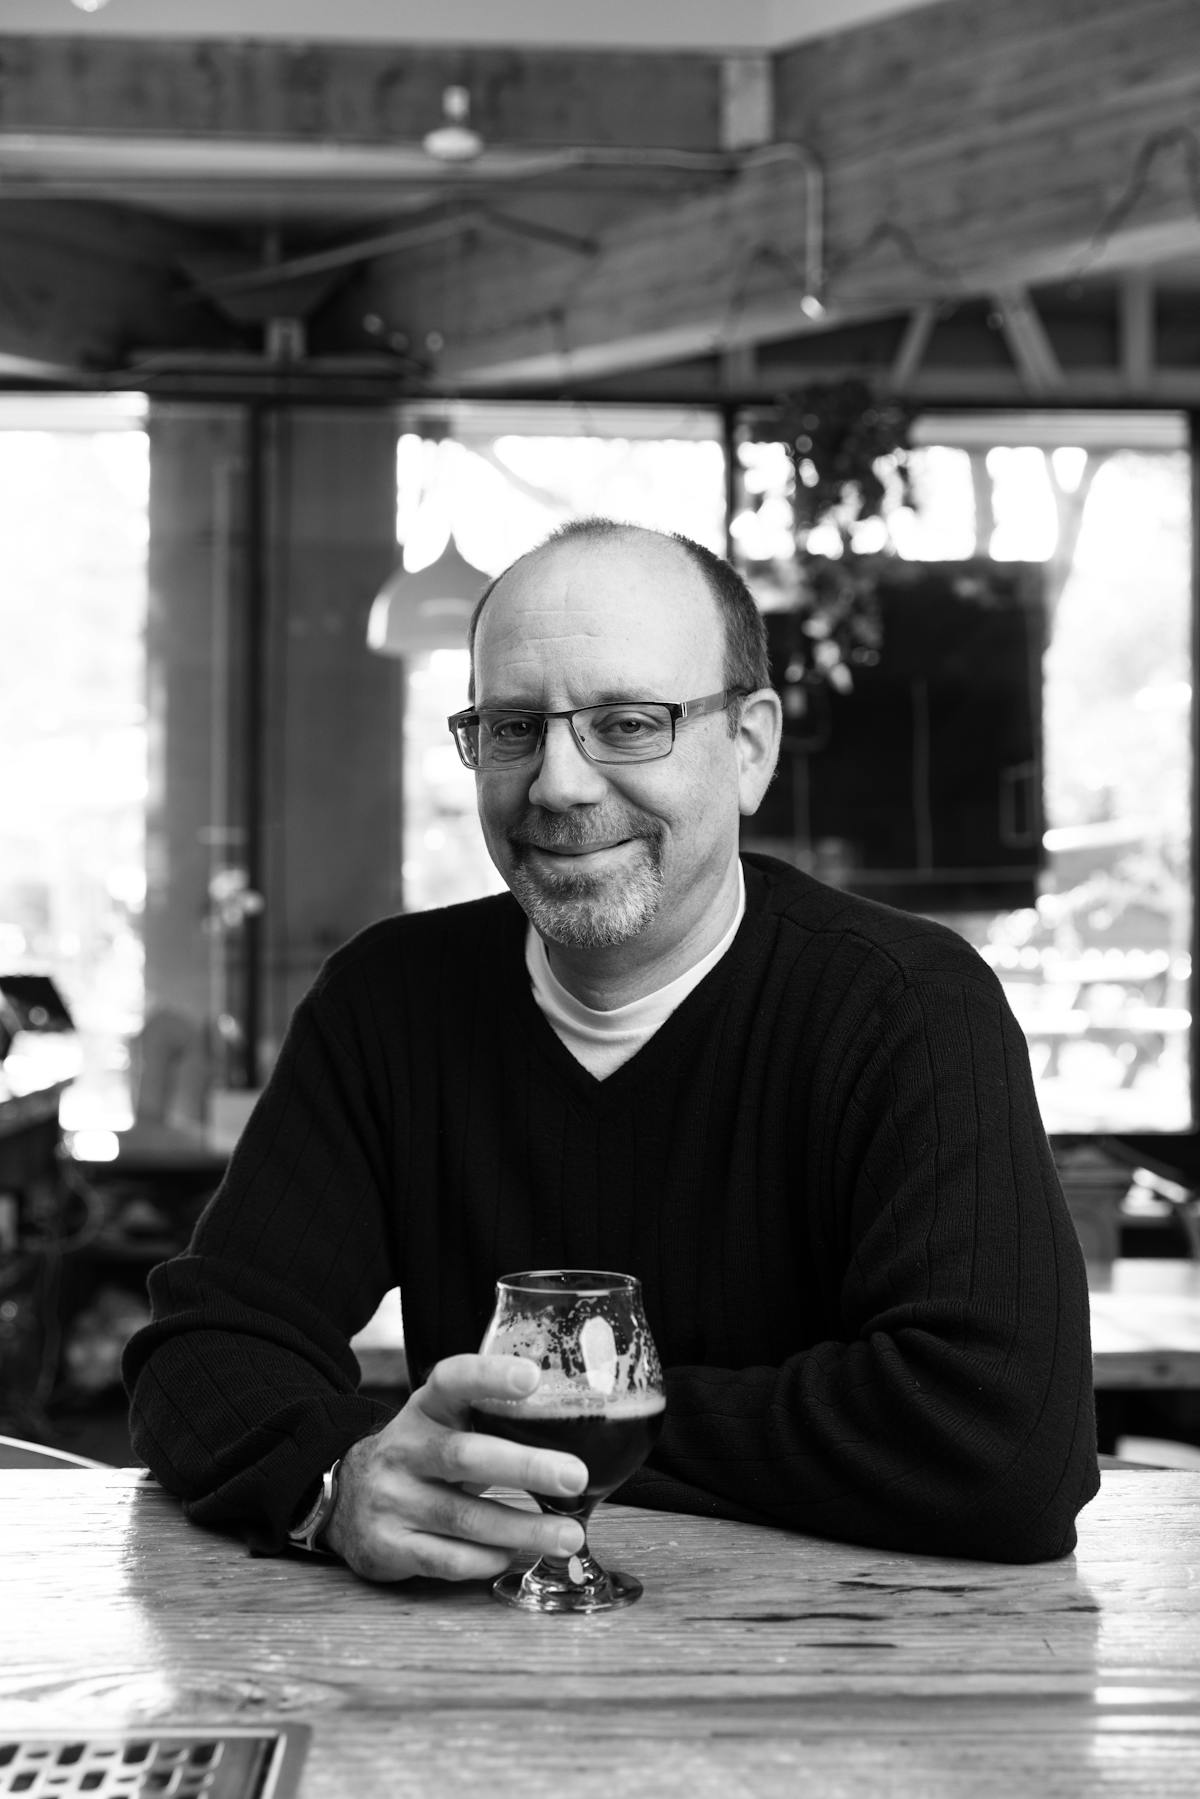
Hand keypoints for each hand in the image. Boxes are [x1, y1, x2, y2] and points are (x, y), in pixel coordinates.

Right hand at [323, 1352, 587, 1582]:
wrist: (342, 1498)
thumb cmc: (420, 1456)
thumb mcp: (442, 1424)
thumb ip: (490, 1421)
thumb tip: (575, 1431)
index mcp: (424, 1410)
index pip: (452, 1381)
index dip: (489, 1377)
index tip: (532, 1378)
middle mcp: (404, 1450)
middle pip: (465, 1456)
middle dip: (525, 1467)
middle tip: (574, 1476)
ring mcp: (392, 1500)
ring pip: (463, 1517)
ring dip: (522, 1528)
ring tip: (569, 1535)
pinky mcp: (387, 1546)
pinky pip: (446, 1559)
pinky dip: (486, 1559)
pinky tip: (513, 1554)